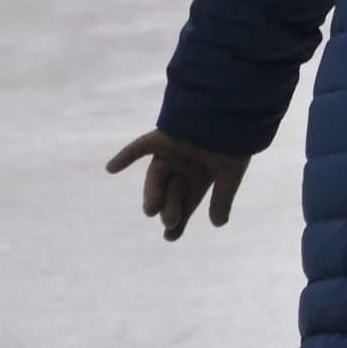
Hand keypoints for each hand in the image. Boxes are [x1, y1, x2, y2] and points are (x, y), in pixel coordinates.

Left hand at [106, 129, 250, 240]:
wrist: (232, 110)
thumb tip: (218, 225)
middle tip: (168, 220)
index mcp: (198, 180)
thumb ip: (222, 197)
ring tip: (151, 210)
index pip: (184, 207)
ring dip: (153, 193)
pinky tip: (111, 169)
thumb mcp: (231, 173)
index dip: (178, 223)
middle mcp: (181, 169)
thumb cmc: (235, 140)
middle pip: (169, 195)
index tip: (170, 237)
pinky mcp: (161, 138)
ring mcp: (169, 154)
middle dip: (168, 209)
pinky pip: (140, 147)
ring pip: (156, 177)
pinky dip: (125, 156)